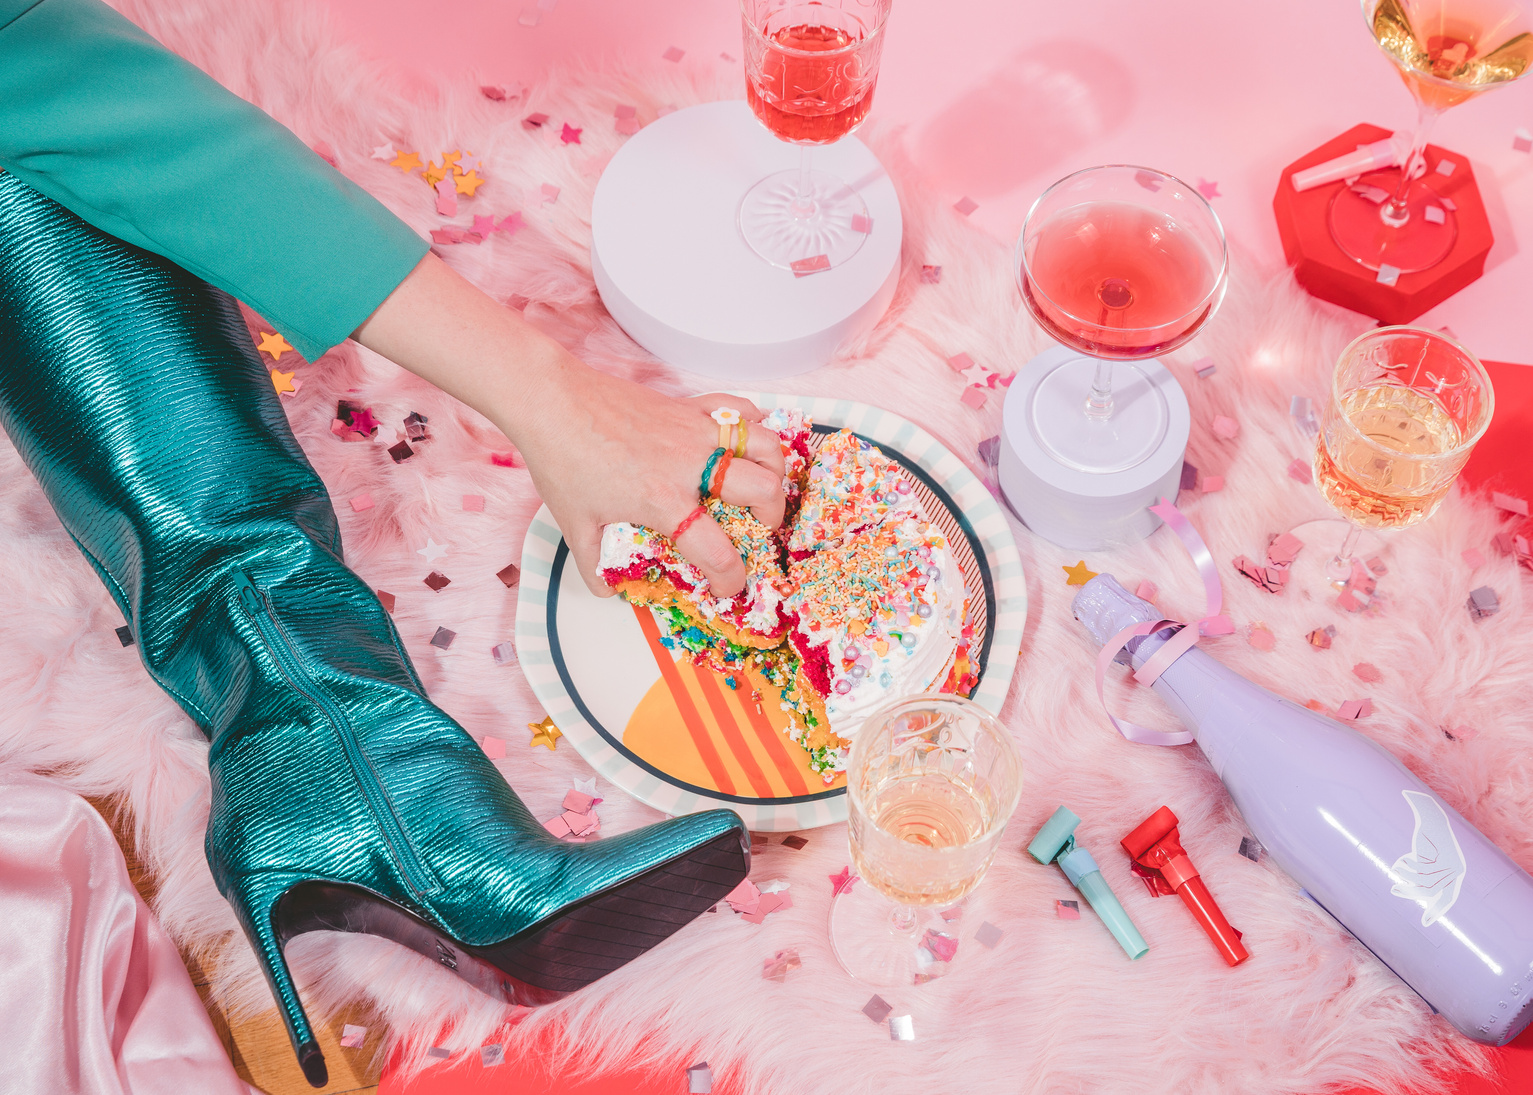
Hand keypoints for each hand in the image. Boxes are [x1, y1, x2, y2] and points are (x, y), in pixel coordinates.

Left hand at [353, 255, 784, 597]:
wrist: (552, 401)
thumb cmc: (561, 461)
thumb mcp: (574, 526)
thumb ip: (594, 566)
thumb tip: (609, 589)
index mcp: (665, 501)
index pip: (718, 552)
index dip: (731, 579)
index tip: (727, 586)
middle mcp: (690, 464)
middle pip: (764, 490)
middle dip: (773, 517)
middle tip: (760, 528)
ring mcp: (695, 430)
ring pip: (765, 444)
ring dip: (775, 469)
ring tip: (763, 485)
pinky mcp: (689, 405)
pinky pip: (737, 409)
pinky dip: (752, 423)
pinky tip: (745, 439)